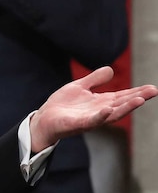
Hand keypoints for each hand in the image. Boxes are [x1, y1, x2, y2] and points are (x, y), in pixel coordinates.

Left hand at [29, 66, 157, 152]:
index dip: (137, 92)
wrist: (45, 118)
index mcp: (101, 102)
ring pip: (112, 114)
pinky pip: (91, 120)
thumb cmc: (63, 105)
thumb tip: (110, 69)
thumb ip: (94, 79)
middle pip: (122, 104)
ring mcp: (90, 118)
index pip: (122, 96)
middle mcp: (100, 111)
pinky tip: (108, 109)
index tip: (152, 87)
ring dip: (125, 108)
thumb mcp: (79, 87)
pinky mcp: (78, 124)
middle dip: (137, 98)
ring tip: (139, 100)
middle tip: (153, 91)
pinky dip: (100, 116)